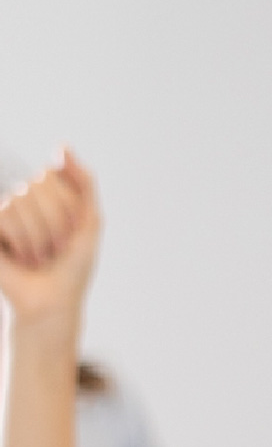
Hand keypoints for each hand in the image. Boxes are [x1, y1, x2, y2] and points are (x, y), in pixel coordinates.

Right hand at [0, 152, 101, 334]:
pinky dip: (20, 240)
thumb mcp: (89, 222)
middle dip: (55, 221)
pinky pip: (4, 215)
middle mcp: (24, 199)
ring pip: (20, 200)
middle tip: (56, 248)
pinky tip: (20, 256)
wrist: (53, 301)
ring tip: (40, 255)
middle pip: (38, 185)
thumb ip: (83, 182)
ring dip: (39, 235)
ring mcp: (5, 211)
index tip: (73, 232)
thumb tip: (61, 145)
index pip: (52, 175)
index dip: (68, 206)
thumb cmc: (73, 266)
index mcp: (50, 195)